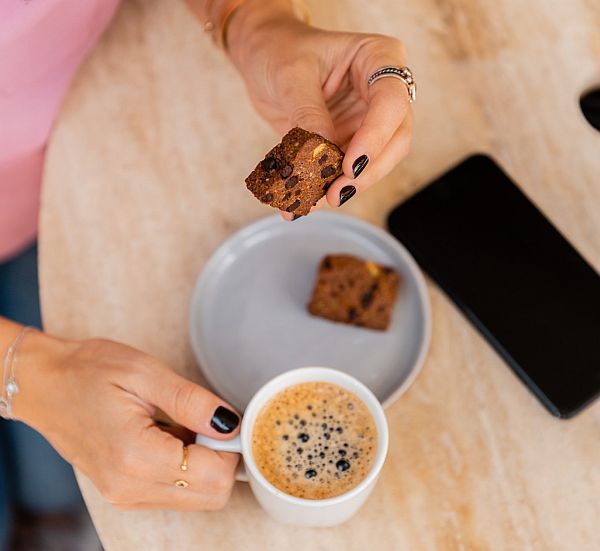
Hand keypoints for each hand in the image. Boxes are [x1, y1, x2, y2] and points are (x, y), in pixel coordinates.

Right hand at [13, 330, 240, 510]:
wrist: (44, 384)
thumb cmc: (89, 372)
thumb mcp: (145, 374)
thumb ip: (192, 402)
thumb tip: (231, 423)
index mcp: (136, 457)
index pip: (213, 475)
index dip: (231, 446)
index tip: (225, 419)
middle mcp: (130, 487)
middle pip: (211, 496)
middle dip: (222, 459)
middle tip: (205, 422)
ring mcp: (125, 494)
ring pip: (197, 498)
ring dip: (204, 464)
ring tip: (183, 426)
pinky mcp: (124, 492)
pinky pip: (175, 492)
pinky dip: (186, 468)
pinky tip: (171, 437)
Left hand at [228, 1, 412, 215]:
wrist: (261, 56)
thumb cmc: (279, 48)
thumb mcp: (290, 75)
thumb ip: (309, 113)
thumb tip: (322, 155)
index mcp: (378, 58)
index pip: (391, 102)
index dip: (375, 138)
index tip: (349, 165)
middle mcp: (380, 91)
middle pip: (395, 139)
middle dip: (368, 171)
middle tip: (337, 193)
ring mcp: (367, 120)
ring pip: (375, 163)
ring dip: (348, 186)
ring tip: (315, 203)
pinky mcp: (348, 142)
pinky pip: (345, 171)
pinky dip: (327, 189)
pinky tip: (304, 203)